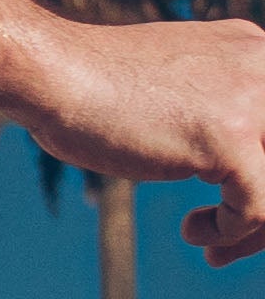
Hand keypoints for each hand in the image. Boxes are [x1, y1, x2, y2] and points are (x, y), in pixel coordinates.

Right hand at [9, 18, 264, 260]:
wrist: (54, 76)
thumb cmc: (95, 89)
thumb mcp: (179, 85)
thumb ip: (219, 103)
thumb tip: (239, 160)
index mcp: (256, 51)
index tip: (238, 208)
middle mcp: (264, 68)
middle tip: (235, 239)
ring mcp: (251, 101)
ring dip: (254, 231)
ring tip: (215, 247)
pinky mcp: (228, 138)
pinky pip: (257, 208)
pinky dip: (230, 231)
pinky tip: (194, 231)